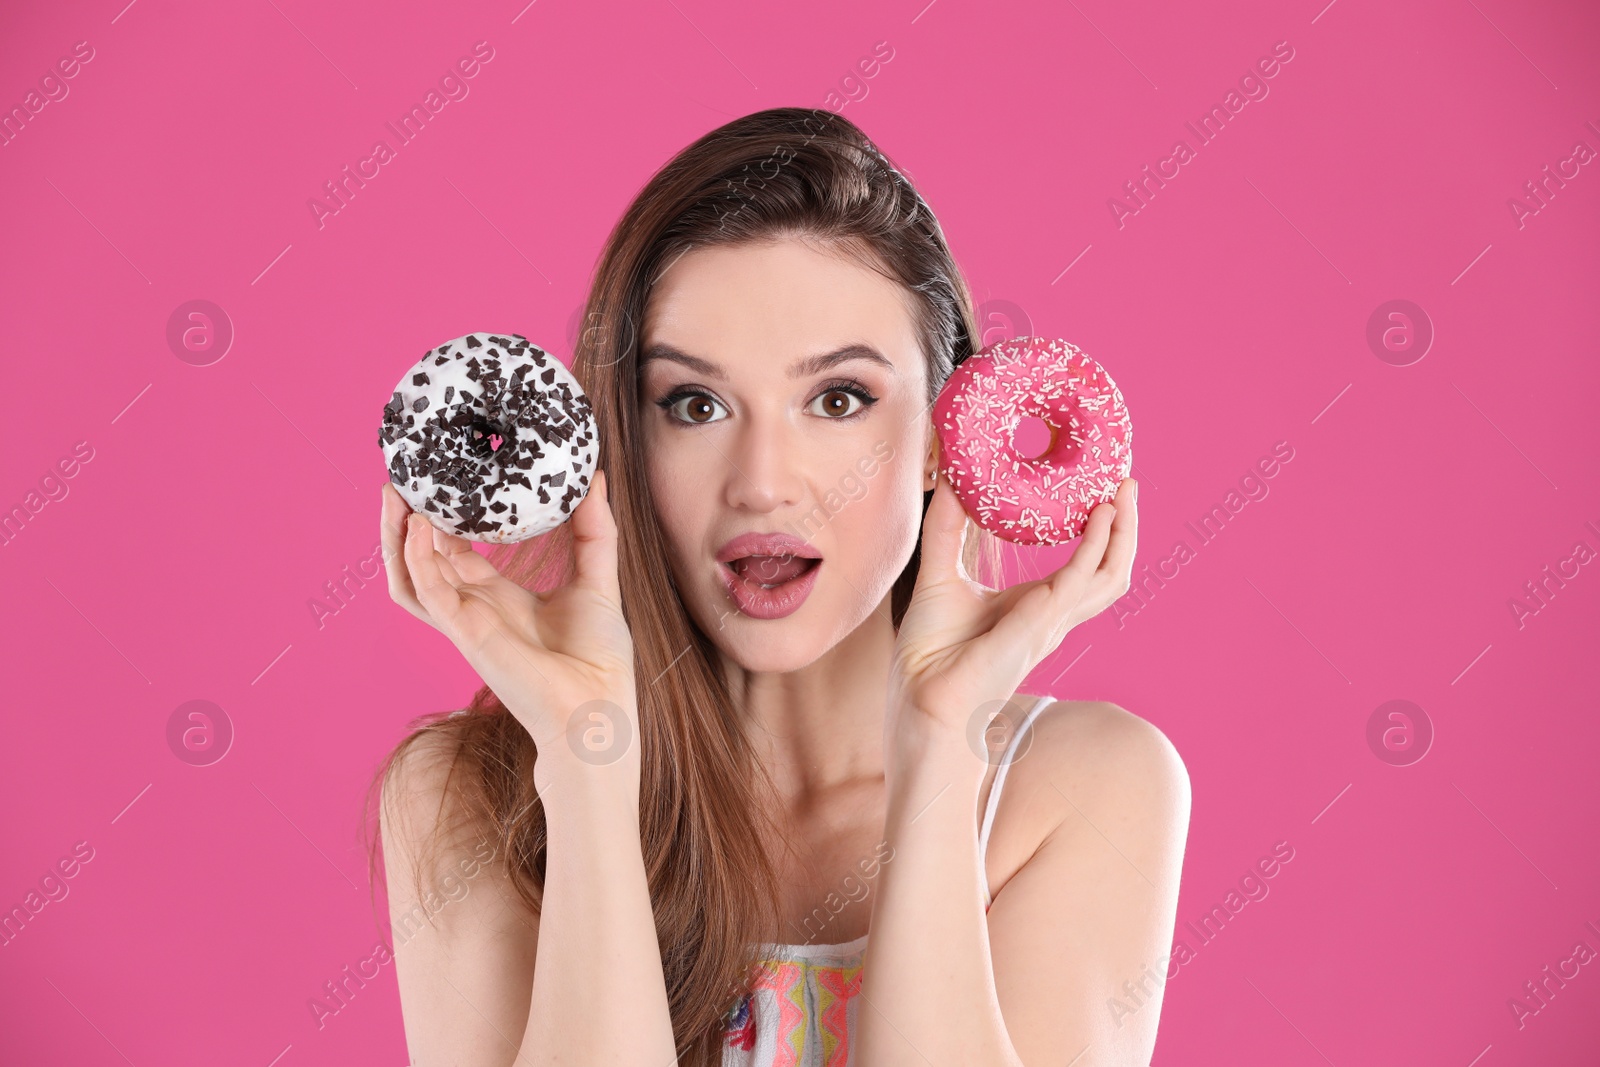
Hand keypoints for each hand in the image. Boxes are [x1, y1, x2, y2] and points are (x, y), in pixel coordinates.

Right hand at [379, 472, 637, 775]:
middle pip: (420, 561)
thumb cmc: (598, 657)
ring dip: (394, 538)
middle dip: (404, 521)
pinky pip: (428, 592)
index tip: (440, 480)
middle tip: (400, 479)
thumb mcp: (598, 578)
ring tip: (393, 494)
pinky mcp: (467, 632)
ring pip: (408, 577)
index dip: (441, 519)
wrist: (598, 707)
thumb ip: (594, 529)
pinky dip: (417, 558)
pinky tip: (417, 526)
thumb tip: (596, 479)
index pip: (454, 552)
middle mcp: (474, 608)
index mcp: (499, 598)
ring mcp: (466, 620)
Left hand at [886, 471, 1136, 752]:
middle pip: (1112, 570)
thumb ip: (947, 528)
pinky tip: (1096, 517)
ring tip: (1121, 492)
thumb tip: (948, 478)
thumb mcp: (939, 575)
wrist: (919, 702)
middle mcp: (1052, 616)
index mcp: (1037, 606)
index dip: (1105, 531)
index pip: (1088, 566)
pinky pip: (1076, 584)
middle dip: (1128, 528)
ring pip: (1109, 577)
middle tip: (1127, 482)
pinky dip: (1092, 548)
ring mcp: (1049, 624)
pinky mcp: (1036, 629)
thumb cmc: (931, 653)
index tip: (1105, 487)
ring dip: (1122, 534)